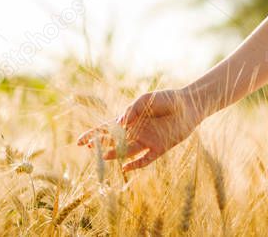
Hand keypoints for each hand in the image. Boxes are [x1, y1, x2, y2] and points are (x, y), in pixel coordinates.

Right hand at [75, 88, 201, 171]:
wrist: (188, 105)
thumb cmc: (167, 99)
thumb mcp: (146, 99)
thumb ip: (132, 109)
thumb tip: (120, 122)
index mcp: (130, 120)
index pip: (107, 128)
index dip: (93, 135)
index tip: (79, 142)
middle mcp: (136, 132)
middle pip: (113, 141)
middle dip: (99, 145)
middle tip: (87, 149)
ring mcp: (147, 141)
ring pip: (126, 151)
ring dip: (115, 154)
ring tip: (104, 156)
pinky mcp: (159, 148)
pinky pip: (145, 159)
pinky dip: (135, 164)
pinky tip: (126, 168)